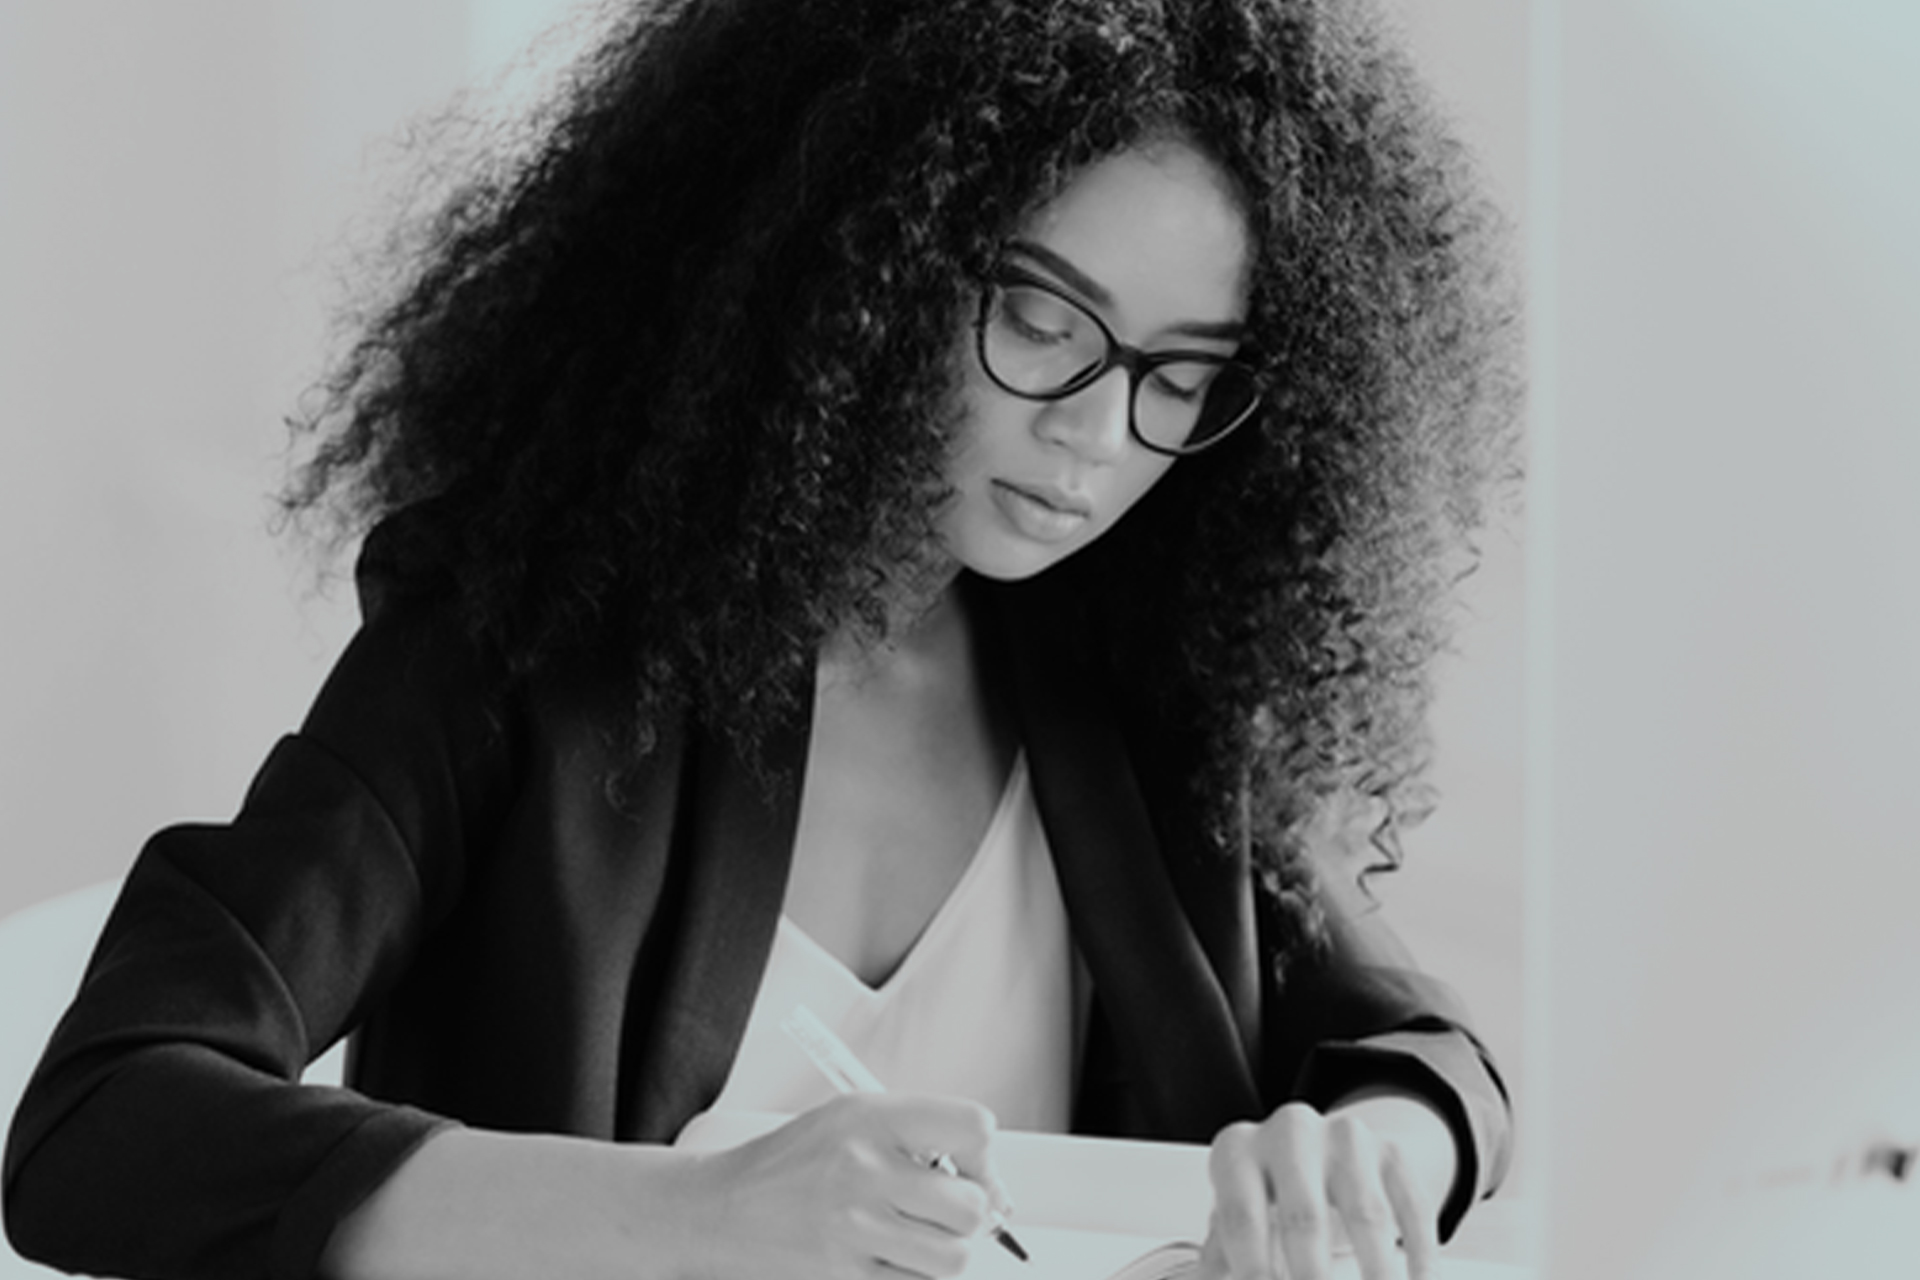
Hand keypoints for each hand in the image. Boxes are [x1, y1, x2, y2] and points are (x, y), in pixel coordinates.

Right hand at [688, 1093, 1008, 1279]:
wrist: (719, 1210)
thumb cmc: (791, 1164)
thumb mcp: (849, 1120)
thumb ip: (918, 1137)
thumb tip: (993, 1187)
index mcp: (870, 1119)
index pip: (972, 1127)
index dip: (984, 1156)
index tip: (971, 1169)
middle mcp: (863, 1170)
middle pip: (972, 1205)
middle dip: (969, 1214)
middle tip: (947, 1214)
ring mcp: (853, 1229)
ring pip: (954, 1258)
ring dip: (945, 1253)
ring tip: (916, 1239)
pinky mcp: (844, 1277)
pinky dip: (914, 1279)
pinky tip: (891, 1261)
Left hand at [1197, 1095, 1453, 1279]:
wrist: (1318, 1152)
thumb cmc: (1265, 1198)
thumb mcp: (1234, 1220)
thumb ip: (1223, 1260)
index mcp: (1237, 1151)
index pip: (1241, 1219)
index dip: (1255, 1272)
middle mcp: (1288, 1132)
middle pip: (1304, 1218)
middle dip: (1313, 1278)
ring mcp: (1344, 1137)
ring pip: (1367, 1216)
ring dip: (1377, 1276)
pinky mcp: (1391, 1152)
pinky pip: (1412, 1209)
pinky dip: (1419, 1256)